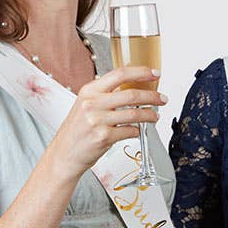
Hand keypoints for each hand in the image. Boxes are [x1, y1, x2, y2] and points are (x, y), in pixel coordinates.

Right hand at [48, 66, 165, 179]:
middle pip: (131, 95)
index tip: (155, 74)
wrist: (64, 154)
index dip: (141, 72)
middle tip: (162, 98)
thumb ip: (106, 96)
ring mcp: (97, 120)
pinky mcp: (103, 137)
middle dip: (152, 97)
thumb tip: (133, 89)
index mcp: (89, 91)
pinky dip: (137, 131)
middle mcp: (92, 103)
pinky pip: (129, 131)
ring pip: (134, 114)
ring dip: (149, 115)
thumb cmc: (77, 130)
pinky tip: (137, 131)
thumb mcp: (86, 106)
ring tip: (154, 117)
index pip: (119, 74)